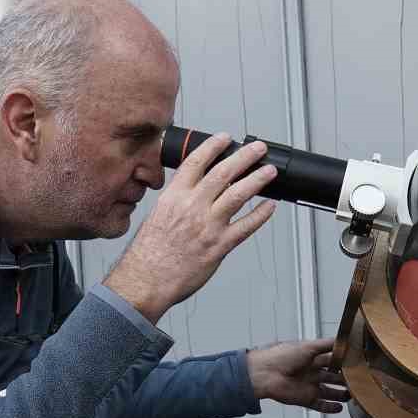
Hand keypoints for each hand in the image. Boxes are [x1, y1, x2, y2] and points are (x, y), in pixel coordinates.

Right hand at [105, 133, 276, 322]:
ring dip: (258, 180)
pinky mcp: (220, 245)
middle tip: (259, 149)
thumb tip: (197, 190)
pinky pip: (246, 226)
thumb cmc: (149, 253)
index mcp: (174, 197)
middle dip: (244, 157)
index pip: (196, 162)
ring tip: (270, 172)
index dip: (214, 146)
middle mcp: (192, 207)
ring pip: (239, 195)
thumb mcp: (158, 215)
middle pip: (223, 173)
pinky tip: (270, 206)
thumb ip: (179, 201)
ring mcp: (208, 226)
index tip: (226, 138)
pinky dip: (261, 215)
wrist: (146, 279)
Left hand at [247, 338, 350, 414]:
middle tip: (362, 381)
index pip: (333, 360)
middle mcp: (312, 372)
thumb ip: (327, 344)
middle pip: (334, 377)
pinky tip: (341, 408)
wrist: (264, 373)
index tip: (360, 363)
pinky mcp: (305, 399)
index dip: (345, 362)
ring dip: (341, 394)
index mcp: (312, 357)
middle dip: (346, 379)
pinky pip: (320, 405)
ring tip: (354, 395)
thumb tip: (343, 339)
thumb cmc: (282, 356)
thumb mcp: (308, 346)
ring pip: (329, 391)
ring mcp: (308, 386)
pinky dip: (330, 408)